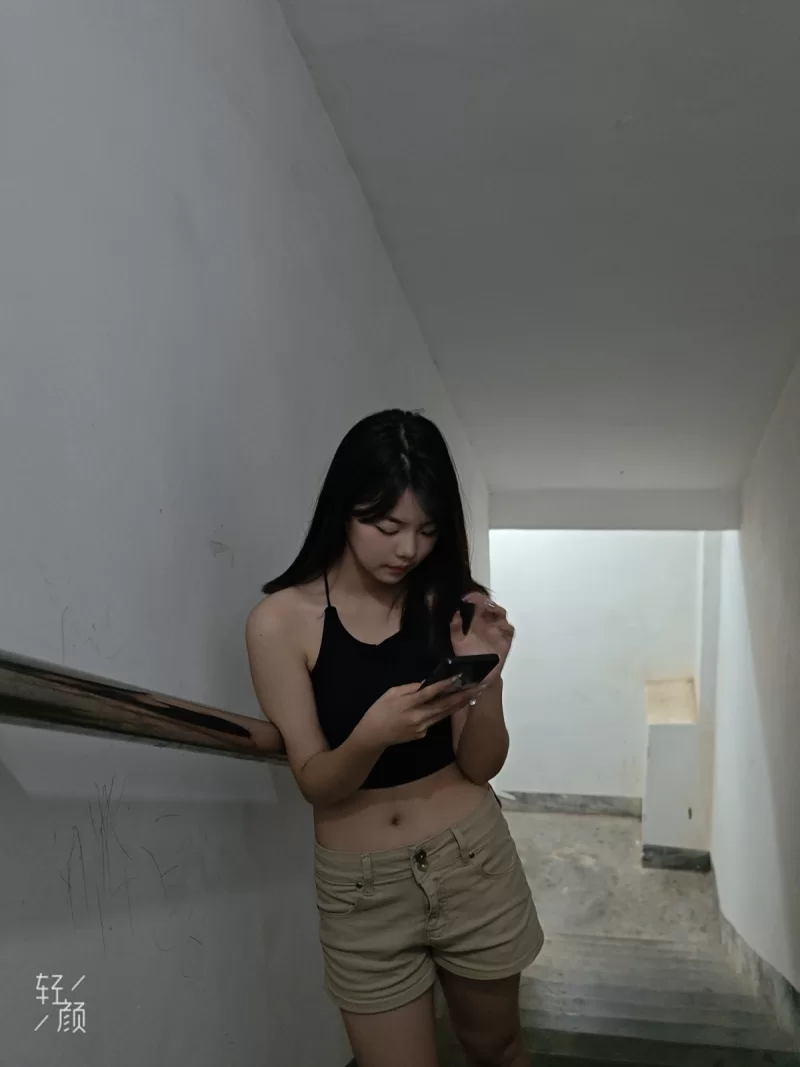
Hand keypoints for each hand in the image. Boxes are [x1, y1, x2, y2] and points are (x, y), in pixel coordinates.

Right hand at [356, 678, 479, 748]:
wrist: (373, 736)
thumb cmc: (379, 710)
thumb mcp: (390, 693)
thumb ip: (410, 688)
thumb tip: (426, 684)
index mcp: (408, 704)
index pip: (430, 693)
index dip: (445, 685)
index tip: (458, 677)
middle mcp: (418, 717)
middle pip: (443, 706)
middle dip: (461, 696)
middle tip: (476, 688)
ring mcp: (422, 728)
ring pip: (443, 714)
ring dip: (459, 704)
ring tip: (472, 695)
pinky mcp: (423, 734)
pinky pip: (435, 720)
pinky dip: (444, 712)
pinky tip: (452, 705)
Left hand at [449, 592, 514, 688]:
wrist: (477, 676)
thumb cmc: (467, 658)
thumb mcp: (457, 642)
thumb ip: (455, 628)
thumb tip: (455, 612)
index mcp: (476, 623)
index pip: (478, 606)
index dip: (475, 599)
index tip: (467, 597)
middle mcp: (488, 625)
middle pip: (491, 607)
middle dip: (486, 602)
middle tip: (479, 601)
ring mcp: (497, 632)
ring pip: (501, 615)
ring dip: (496, 610)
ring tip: (488, 610)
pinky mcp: (505, 641)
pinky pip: (509, 630)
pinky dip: (506, 625)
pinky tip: (498, 625)